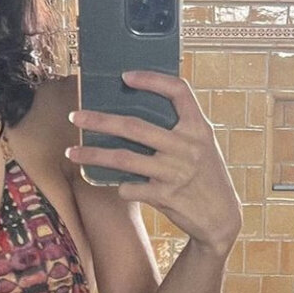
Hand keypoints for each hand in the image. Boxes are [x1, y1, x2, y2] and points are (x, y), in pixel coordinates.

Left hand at [65, 71, 242, 255]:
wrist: (222, 217)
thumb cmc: (205, 175)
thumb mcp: (201, 145)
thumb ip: (178, 129)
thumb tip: (133, 116)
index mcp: (198, 127)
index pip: (179, 91)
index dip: (152, 80)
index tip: (125, 76)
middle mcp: (187, 146)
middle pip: (135, 126)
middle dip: (100, 120)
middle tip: (75, 116)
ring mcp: (176, 171)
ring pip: (124, 158)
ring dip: (93, 154)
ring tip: (71, 152)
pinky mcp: (166, 196)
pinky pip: (130, 188)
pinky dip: (119, 186)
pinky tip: (115, 184)